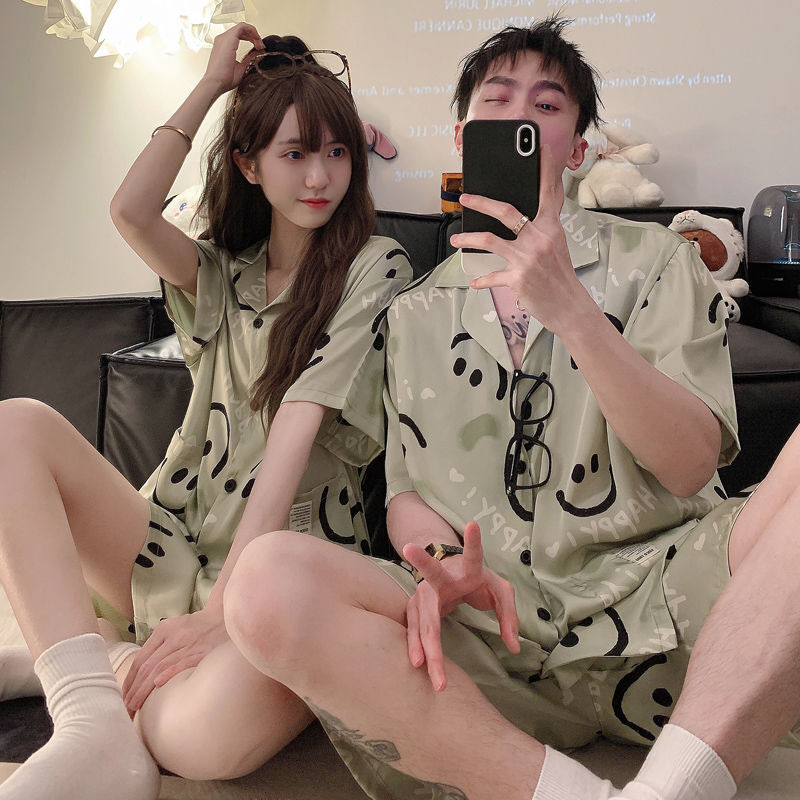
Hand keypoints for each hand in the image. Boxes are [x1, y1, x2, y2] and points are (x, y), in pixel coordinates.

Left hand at [122, 605, 228, 711]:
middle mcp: (174, 635)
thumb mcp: (178, 627)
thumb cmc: (201, 627)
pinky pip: (181, 663)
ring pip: (159, 667)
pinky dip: (168, 673)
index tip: (123, 696)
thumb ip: (162, 644)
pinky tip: (157, 684)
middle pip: (146, 665)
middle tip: (125, 707)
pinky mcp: (202, 651)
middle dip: (133, 689)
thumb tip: (145, 672)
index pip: (140, 658)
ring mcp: (188, 643)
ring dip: (144, 689)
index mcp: (165, 629)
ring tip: (135, 706)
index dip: (129, 680)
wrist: (227, 615)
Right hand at [202, 21, 263, 94]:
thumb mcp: (242, 67)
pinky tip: (257, 40)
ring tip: (260, 45)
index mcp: (224, 46)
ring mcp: (225, 38)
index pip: (239, 36)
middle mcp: (223, 40)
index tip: (259, 49)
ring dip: (254, 34)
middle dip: (254, 37)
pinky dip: (252, 30)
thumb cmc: (225, 80)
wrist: (216, 83)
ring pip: (242, 27)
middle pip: (241, 30)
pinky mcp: (229, 38)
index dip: (251, 39)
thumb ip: (250, 58)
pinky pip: (242, 26)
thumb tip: (259, 53)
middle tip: (261, 47)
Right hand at [402, 522, 518, 691]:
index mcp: (467, 570)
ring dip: (426, 642)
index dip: (474, 542)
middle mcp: (441, 578)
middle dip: (422, 560)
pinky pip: (415, 631)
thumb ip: (509, 618)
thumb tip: (514, 648)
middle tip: (410, 548)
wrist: (448, 576)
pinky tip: (418, 663)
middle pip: (432, 574)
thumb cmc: (477, 583)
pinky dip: (417, 647)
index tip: (473, 523)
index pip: (473, 556)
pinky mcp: (416, 609)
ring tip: (425, 664)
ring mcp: (425, 593)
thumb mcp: (500, 594)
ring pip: (424, 615)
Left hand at [450, 145, 594, 334]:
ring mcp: (527, 258)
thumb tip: (519, 217)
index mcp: (551, 227)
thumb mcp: (556, 246)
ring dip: (468, 239)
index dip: (544, 170)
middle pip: (506, 211)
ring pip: (489, 241)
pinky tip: (473, 281)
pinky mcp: (518, 278)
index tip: (540, 149)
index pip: (548, 193)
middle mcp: (539, 239)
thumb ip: (540, 228)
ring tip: (456, 239)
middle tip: (465, 197)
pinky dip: (481, 280)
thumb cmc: (560, 276)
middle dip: (481, 202)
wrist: (569, 306)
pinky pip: (492, 276)